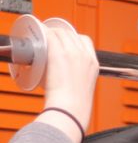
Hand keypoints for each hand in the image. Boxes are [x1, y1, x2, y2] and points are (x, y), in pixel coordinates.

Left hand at [39, 26, 97, 142]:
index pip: (85, 41)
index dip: (73, 39)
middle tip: (48, 41)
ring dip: (49, 34)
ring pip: (59, 32)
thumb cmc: (74, 105)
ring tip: (42, 41)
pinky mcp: (58, 54)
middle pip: (71, 34)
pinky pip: (48, 36)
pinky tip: (37, 40)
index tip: (64, 43)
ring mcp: (72, 53)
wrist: (71, 109)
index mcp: (94, 64)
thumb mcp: (84, 88)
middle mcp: (85, 56)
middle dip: (59, 35)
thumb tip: (65, 79)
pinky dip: (42, 35)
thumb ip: (77, 78)